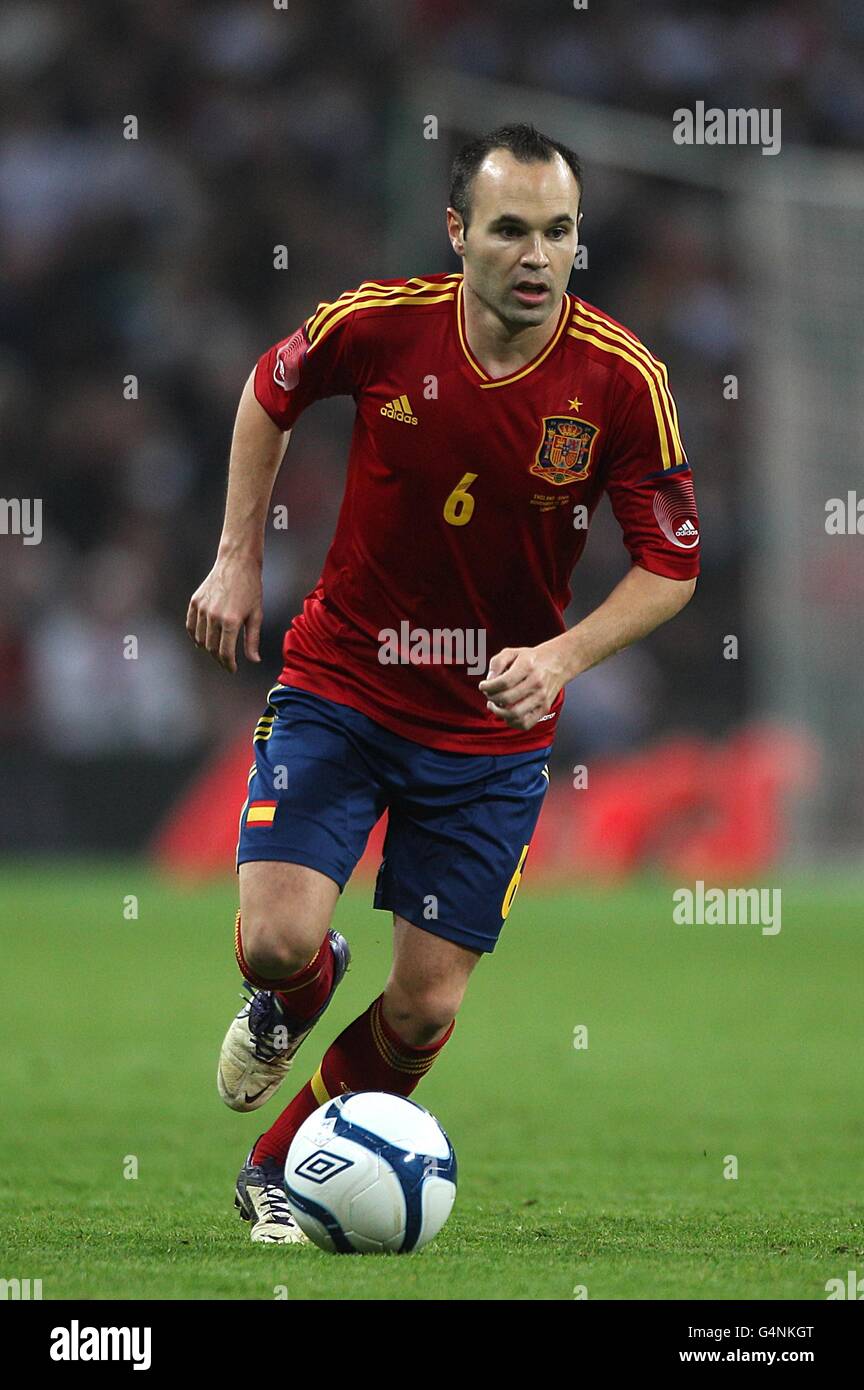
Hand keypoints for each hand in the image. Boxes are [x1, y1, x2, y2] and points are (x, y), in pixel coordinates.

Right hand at [186, 555, 263, 672]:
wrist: (237, 563)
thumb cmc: (251, 588)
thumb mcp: (256, 615)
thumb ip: (253, 640)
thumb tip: (254, 660)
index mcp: (231, 621)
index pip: (225, 652)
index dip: (229, 665)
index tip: (232, 669)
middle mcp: (214, 616)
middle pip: (212, 648)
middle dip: (219, 659)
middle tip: (226, 662)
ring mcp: (202, 609)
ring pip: (200, 639)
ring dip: (207, 648)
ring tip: (216, 651)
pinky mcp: (195, 602)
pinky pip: (190, 626)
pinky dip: (194, 636)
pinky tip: (201, 641)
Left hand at [478, 644, 563, 730]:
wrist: (558, 662)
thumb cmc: (532, 659)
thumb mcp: (513, 652)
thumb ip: (497, 662)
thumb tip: (489, 680)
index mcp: (527, 666)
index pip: (504, 682)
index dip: (488, 687)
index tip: (483, 686)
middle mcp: (536, 682)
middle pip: (507, 698)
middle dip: (492, 698)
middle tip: (489, 694)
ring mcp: (542, 697)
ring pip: (515, 714)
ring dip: (499, 712)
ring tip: (494, 705)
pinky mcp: (544, 708)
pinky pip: (526, 723)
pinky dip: (512, 722)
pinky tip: (506, 714)